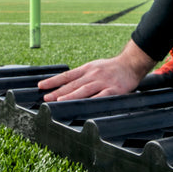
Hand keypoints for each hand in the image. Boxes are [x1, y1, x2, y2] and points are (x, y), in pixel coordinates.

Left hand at [39, 41, 155, 101]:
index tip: (41, 86)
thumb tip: (66, 85)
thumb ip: (82, 76)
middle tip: (45, 97)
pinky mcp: (113, 90)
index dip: (54, 81)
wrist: (131, 64)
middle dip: (58, 91)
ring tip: (58, 101)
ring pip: (84, 90)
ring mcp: (103, 82)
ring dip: (70, 96)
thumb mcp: (95, 67)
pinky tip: (83, 107)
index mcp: (87, 68)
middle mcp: (93, 74)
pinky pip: (100, 97)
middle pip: (73, 84)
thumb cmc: (112, 68)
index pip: (67, 75)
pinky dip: (91, 102)